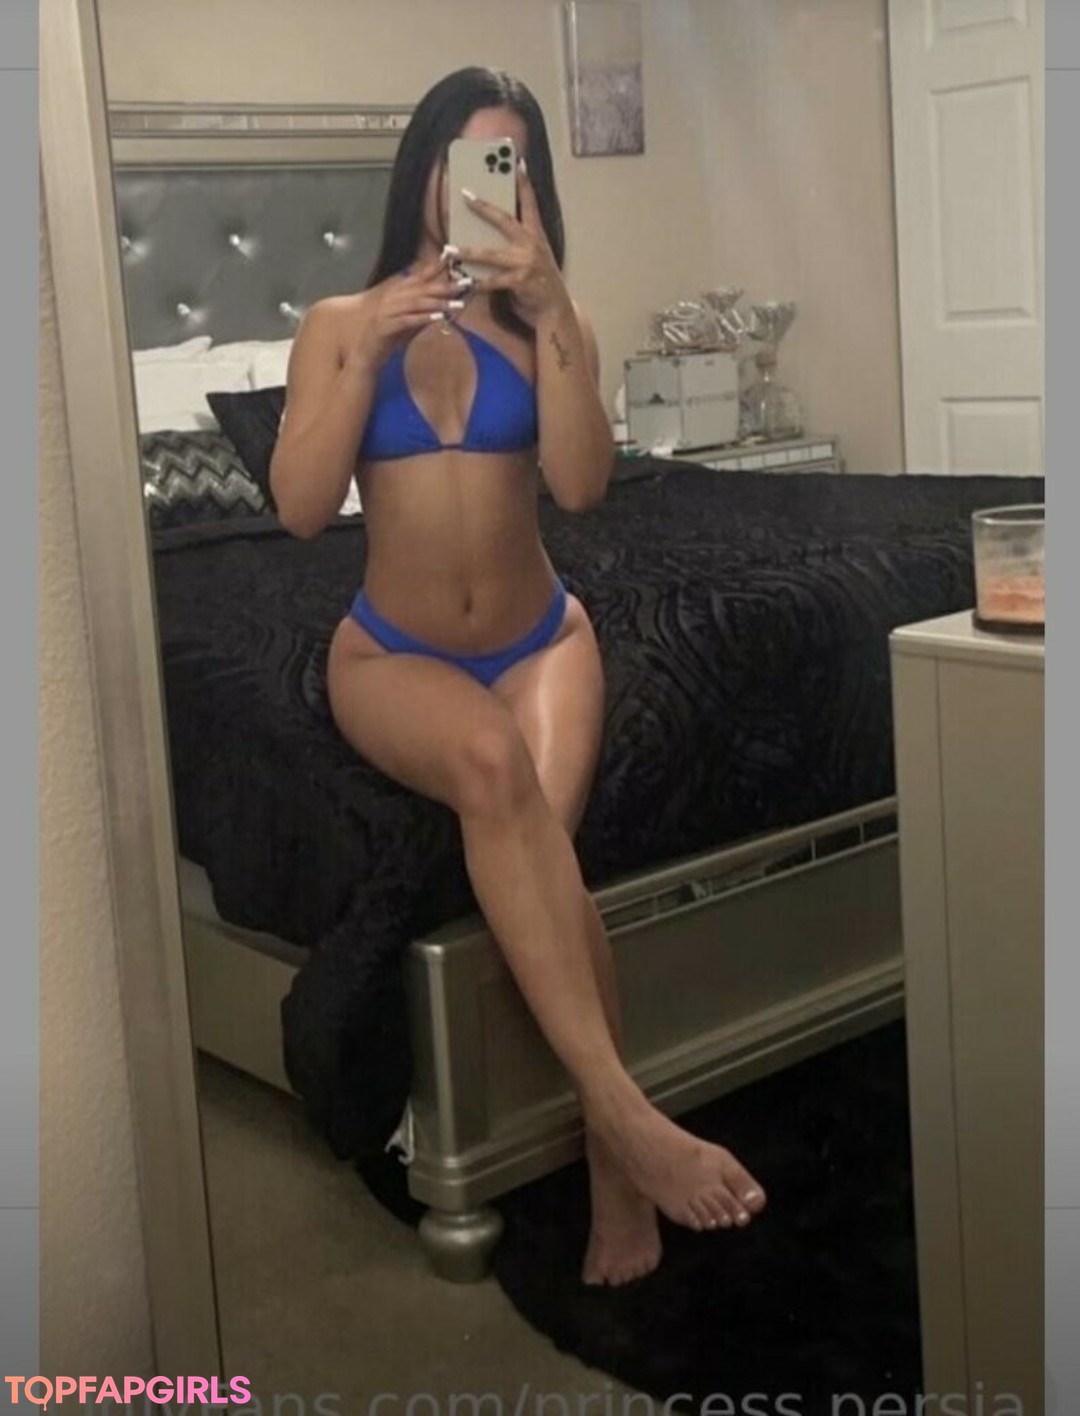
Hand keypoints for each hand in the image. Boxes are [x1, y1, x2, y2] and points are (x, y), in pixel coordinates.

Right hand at [347, 253, 467, 368]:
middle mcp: (391, 298)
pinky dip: (423, 318)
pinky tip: (438, 318)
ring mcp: (386, 311)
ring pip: (415, 302)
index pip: (418, 277)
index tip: (452, 261)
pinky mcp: (385, 326)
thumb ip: (424, 312)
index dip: (434, 268)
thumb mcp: (411, 322)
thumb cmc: (389, 338)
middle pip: (420, 288)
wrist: (367, 356)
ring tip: (456, 304)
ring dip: (438, 303)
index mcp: (396, 293)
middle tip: (464, 284)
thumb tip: (445, 304)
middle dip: (444, 286)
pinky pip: (407, 320)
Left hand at [457, 162, 569, 327]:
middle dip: (483, 207)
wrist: (555, 309)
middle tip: (465, 195)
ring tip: (449, 249)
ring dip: (468, 251)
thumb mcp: (535, 256)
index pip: (530, 203)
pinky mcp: (520, 282)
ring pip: (491, 254)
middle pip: (504, 220)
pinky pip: (492, 281)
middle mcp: (532, 244)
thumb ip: (519, 242)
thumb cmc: (540, 281)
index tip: (517, 162)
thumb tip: (492, 229)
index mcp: (536, 235)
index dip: (523, 182)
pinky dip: (476, 283)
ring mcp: (526, 263)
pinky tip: (463, 282)